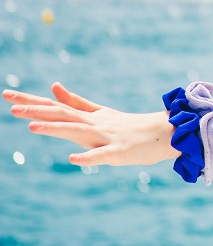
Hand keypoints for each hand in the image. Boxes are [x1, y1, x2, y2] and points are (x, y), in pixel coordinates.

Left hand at [3, 82, 177, 166]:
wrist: (164, 132)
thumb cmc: (130, 126)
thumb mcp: (100, 113)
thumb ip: (76, 102)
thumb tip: (53, 86)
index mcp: (88, 117)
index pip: (55, 107)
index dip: (31, 102)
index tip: (7, 95)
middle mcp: (94, 124)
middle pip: (62, 115)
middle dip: (36, 111)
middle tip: (11, 106)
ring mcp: (106, 137)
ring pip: (78, 131)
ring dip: (55, 128)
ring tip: (32, 127)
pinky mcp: (119, 152)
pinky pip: (102, 155)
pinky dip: (88, 156)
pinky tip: (72, 159)